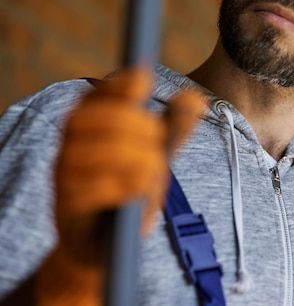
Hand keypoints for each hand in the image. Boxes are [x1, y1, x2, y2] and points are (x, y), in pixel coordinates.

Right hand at [35, 67, 204, 305]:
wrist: (103, 245)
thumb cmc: (128, 190)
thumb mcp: (154, 156)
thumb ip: (172, 129)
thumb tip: (196, 96)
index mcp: (88, 128)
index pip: (95, 95)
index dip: (118, 84)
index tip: (144, 80)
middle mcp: (70, 146)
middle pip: (96, 119)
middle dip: (136, 125)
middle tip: (157, 142)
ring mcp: (64, 176)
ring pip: (96, 151)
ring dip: (135, 157)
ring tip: (152, 169)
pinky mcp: (67, 206)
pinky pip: (91, 188)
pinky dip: (121, 185)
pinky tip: (138, 188)